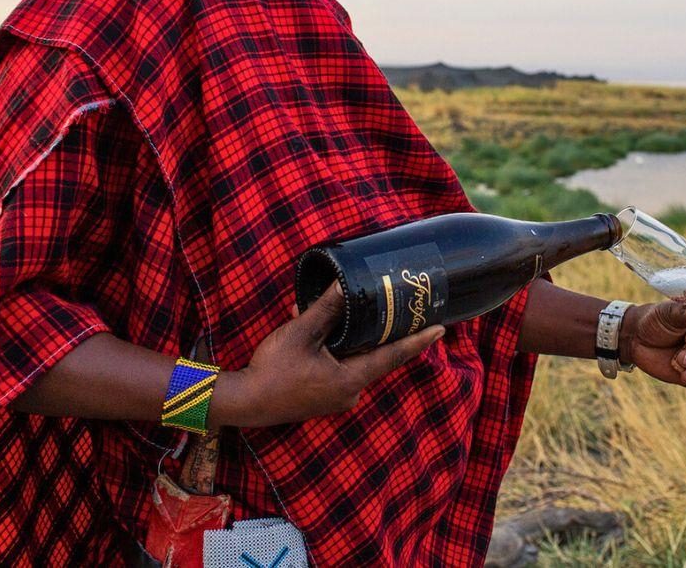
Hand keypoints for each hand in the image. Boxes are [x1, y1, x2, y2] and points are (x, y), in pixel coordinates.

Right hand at [211, 283, 442, 428]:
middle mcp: (349, 392)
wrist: (244, 402)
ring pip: (354, 361)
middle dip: (383, 333)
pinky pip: (338, 368)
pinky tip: (317, 329)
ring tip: (349, 313)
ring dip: (351, 338)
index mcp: (351, 379)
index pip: (393, 356)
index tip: (441, 328)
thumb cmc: (273, 370)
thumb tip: (346, 283)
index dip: (418, 341)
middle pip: (375, 357)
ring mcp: (336, 398)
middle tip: (404, 313)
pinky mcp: (322, 398)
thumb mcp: (301, 333)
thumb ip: (327, 308)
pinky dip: (335, 349)